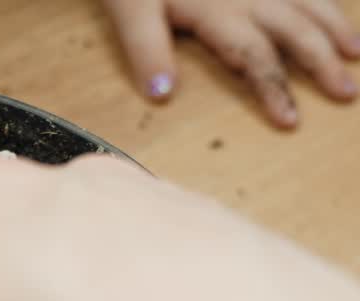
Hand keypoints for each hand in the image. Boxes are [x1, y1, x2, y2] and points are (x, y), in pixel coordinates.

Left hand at [103, 0, 359, 127]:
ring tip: (358, 50)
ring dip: (334, 24)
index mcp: (219, 11)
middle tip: (348, 93)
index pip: (253, 58)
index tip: (291, 122)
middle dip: (322, 62)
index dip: (272, 90)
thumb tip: (162, 95)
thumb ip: (145, 48)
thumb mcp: (129, 9)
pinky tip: (334, 4)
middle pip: (294, 30)